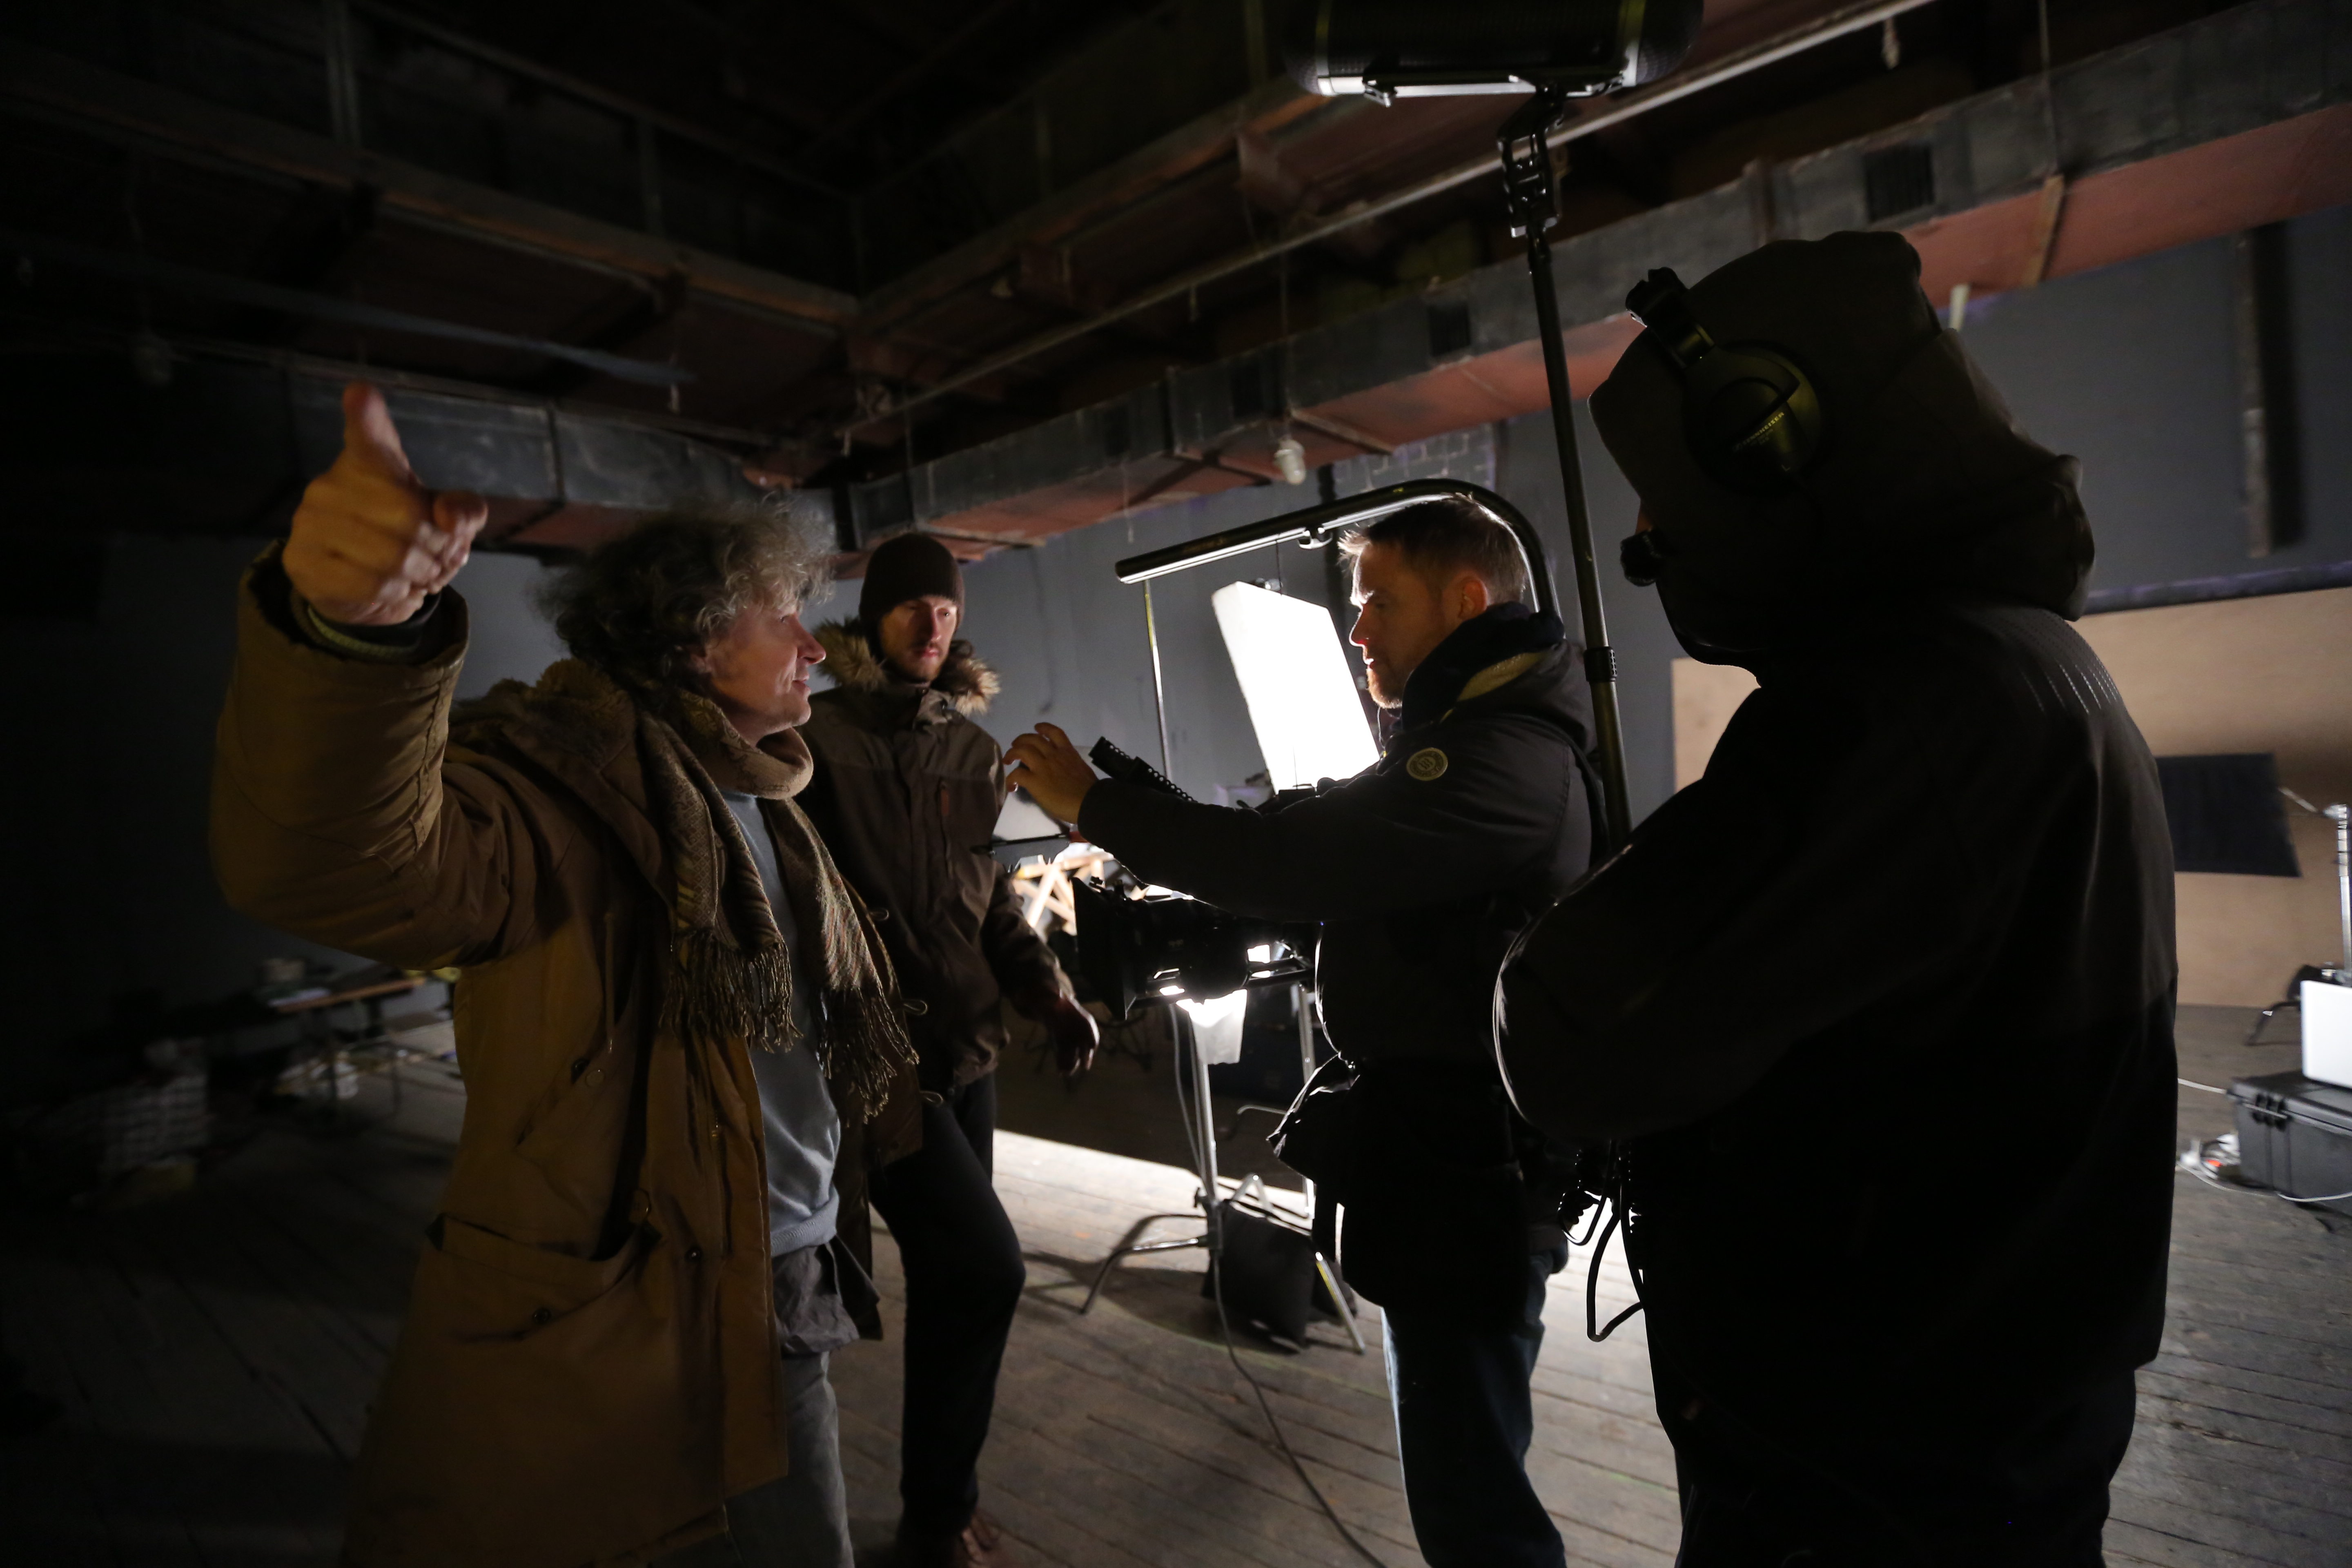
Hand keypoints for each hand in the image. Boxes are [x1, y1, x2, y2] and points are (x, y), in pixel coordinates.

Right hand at [283, 382, 487, 625]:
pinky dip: (395, 595)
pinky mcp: (301, 560)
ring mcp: (310, 521)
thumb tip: (450, 516)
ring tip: (418, 575)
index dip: (365, 413)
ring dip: (420, 576)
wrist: (362, 586)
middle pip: (408, 517)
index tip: (361, 393)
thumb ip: (465, 511)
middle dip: (439, 549)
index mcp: (369, 461)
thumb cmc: (407, 539)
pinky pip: (370, 585)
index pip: (368, 434)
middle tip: (438, 560)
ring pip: (392, 556)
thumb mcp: (448, 522)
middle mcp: (331, 484)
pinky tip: (391, 588)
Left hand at [1003, 722, 1097, 823]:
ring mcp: (1043, 767)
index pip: (1055, 733)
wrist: (1089, 803)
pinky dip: (1011, 779)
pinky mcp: (1035, 781)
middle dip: (1022, 739)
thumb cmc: (1089, 791)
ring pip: (1022, 751)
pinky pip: (1017, 775)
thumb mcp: (1082, 769)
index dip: (1044, 728)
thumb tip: (1065, 770)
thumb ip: (1071, 765)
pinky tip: (1012, 786)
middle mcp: (1054, 755)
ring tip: (1008, 760)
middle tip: (1016, 745)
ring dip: (1012, 754)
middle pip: (1033, 739)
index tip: (1037, 728)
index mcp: (1067, 753)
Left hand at [1015, 985, 1098, 1080]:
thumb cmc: (1049, 997)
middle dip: (1085, 1055)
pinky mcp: (1062, 1043)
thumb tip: (1056, 996)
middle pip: (1084, 1044)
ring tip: (1065, 1073)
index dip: (1092, 1036)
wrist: (1043, 1003)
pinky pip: (1065, 1054)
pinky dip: (1063, 1062)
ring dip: (1072, 1063)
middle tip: (1084, 1066)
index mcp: (1079, 1016)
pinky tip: (1060, 1071)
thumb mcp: (1048, 995)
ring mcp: (1071, 1037)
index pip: (1090, 1027)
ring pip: (1074, 1052)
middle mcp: (1078, 1029)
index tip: (1092, 1045)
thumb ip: (1052, 995)